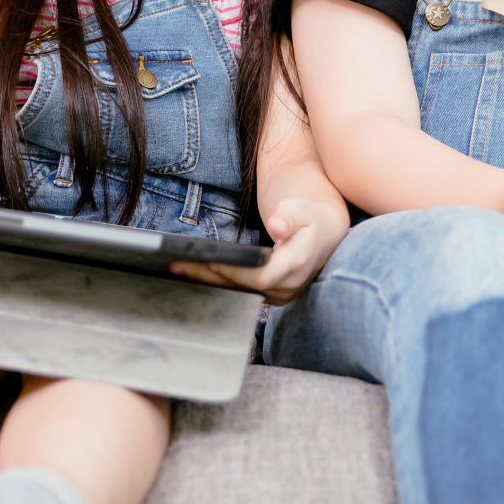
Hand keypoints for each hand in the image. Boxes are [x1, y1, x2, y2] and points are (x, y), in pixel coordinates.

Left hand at [170, 198, 346, 304]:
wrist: (325, 232)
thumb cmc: (310, 216)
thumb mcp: (302, 209)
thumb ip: (289, 216)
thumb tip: (277, 226)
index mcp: (296, 264)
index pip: (261, 276)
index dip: (235, 271)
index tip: (210, 262)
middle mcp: (288, 286)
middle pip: (243, 287)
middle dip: (210, 277)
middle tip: (177, 265)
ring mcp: (280, 294)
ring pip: (239, 292)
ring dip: (209, 282)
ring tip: (179, 269)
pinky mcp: (271, 295)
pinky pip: (242, 292)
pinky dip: (219, 283)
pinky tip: (197, 274)